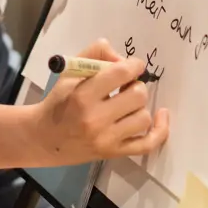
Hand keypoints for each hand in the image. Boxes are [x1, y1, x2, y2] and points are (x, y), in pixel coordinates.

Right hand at [32, 39, 169, 165]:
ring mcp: (107, 139)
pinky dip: (160, 130)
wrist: (45, 138)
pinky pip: (148, 144)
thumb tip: (121, 57)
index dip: (133, 65)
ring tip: (127, 103)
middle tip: (126, 85)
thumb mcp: (68, 72)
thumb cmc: (58, 102)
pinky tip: (161, 116)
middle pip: (137, 95)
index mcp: (82, 95)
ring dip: (139, 106)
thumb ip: (94, 54)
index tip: (134, 64)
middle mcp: (96, 118)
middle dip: (135, 85)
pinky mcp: (114, 153)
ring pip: (143, 117)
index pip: (119, 73)